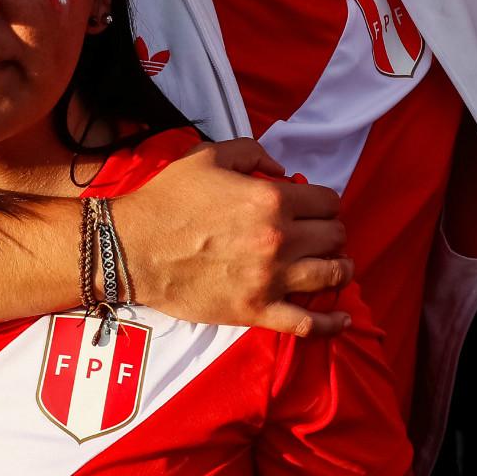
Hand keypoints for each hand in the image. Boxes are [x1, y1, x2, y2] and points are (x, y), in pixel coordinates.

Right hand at [112, 139, 353, 337]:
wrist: (134, 248)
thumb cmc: (168, 200)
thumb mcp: (208, 156)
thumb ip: (252, 153)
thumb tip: (284, 169)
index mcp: (271, 199)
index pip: (327, 201)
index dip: (325, 202)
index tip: (316, 208)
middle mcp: (279, 239)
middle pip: (334, 237)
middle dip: (332, 233)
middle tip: (321, 235)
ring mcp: (270, 278)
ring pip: (331, 275)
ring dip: (340, 268)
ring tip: (337, 266)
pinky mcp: (256, 311)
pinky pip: (307, 323)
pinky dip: (332, 322)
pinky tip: (342, 316)